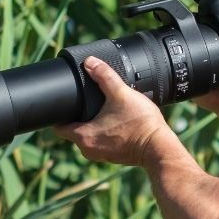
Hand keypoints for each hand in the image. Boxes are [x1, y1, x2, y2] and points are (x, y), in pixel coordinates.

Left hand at [51, 57, 171, 167]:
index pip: (58, 126)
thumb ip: (104, 75)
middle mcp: (87, 150)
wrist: (159, 147)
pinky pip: (101, 143)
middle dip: (78, 117)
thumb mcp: (120, 93)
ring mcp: (100, 156)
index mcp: (82, 136)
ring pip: (88, 137)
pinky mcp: (112, 157)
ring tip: (103, 110)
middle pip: (73, 130)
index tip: (66, 102)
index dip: (60, 113)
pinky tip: (115, 122)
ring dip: (92, 125)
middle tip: (86, 102)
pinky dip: (104, 133)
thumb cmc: (140, 124)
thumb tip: (90, 61)